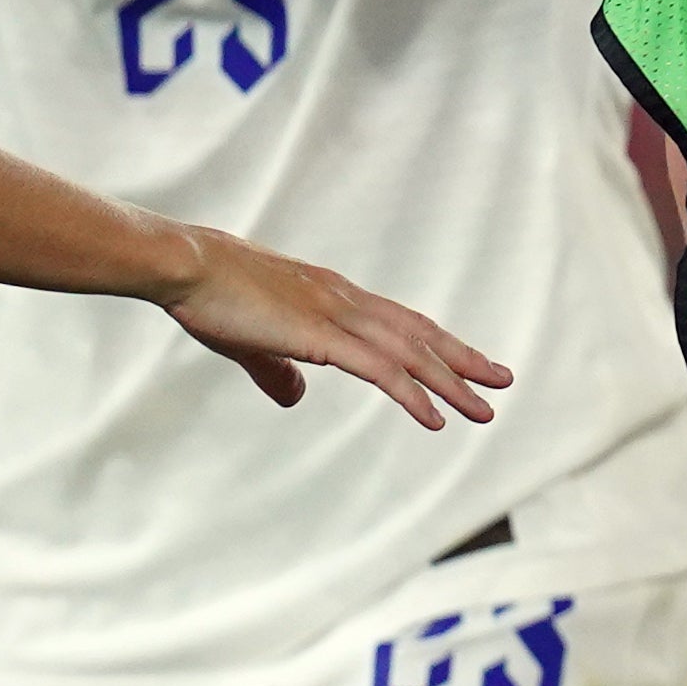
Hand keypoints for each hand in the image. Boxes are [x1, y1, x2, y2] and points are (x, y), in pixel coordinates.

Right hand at [151, 223, 511, 424]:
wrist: (184, 265)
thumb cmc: (211, 297)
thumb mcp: (252, 341)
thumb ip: (278, 370)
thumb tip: (296, 398)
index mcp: (335, 296)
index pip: (401, 321)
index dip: (437, 343)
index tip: (467, 360)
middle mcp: (347, 301)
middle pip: (419, 334)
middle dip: (463, 360)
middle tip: (502, 380)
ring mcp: (337, 316)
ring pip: (410, 354)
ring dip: (451, 384)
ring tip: (483, 410)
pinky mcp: (321, 336)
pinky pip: (380, 371)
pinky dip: (412, 395)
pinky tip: (434, 420)